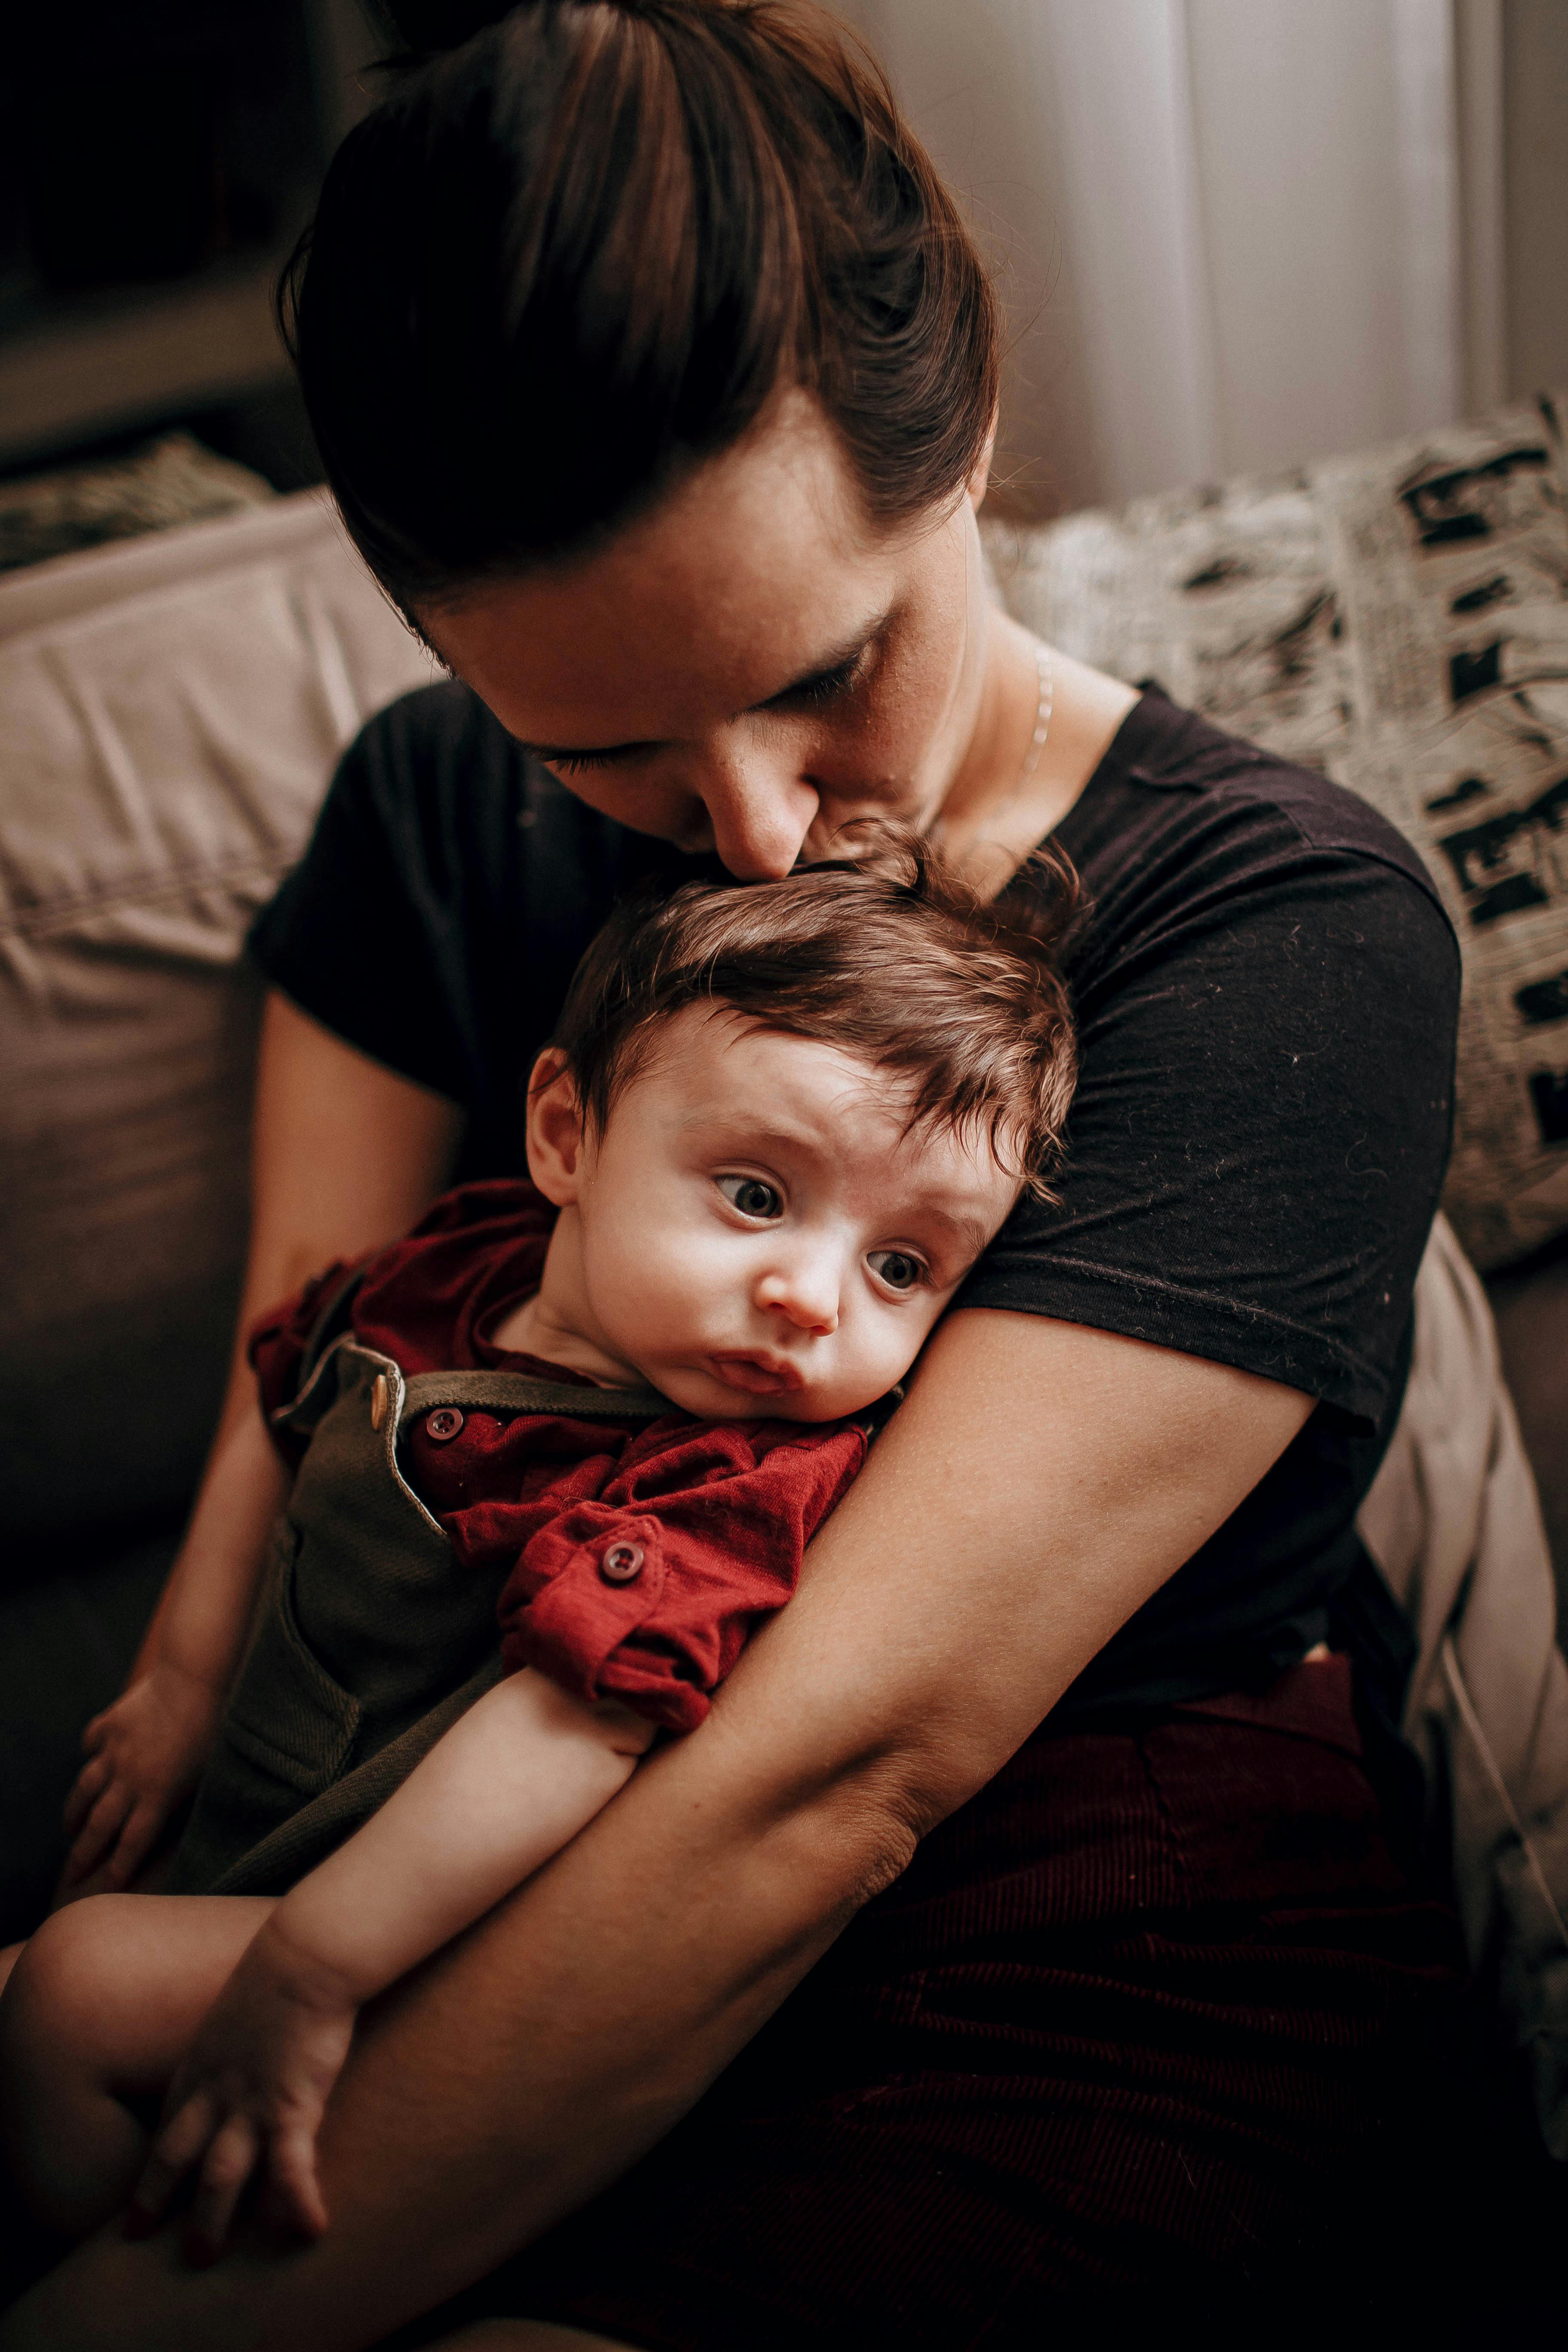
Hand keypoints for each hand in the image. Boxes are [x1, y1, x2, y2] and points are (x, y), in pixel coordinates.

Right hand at [60, 1662, 224, 1894]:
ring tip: (70, 1828)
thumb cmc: (217, 1723)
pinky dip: (91, 1751)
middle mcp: (131, 1777)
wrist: (196, 1675)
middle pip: (100, 1824)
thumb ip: (190, 1796)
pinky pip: (94, 1741)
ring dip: (75, 1812)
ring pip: (87, 1788)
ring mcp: (116, 1749)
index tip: (105, 1888)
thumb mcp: (211, 1768)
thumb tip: (182, 1819)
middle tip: (70, 1876)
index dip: (119, 1868)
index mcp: (159, 1793)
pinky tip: (90, 1757)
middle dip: (83, 1854)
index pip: (133, 1842)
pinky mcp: (111, 1722)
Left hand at [126, 1917, 358, 2261]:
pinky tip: (309, 2229)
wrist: (307, 1953)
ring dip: (209, 2218)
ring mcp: (252, 2100)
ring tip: (203, 2258)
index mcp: (204, 2061)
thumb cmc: (285, 1968)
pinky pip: (291, 2166)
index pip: (168, 2121)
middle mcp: (218, 2088)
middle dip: (154, 2197)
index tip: (142, 2186)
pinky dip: (296, 2201)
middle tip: (137, 2235)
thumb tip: (251, 2042)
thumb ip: (240, 2034)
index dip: (152, 2158)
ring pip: (219, 2173)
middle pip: (175, 2153)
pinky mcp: (294, 2104)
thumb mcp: (245, 2003)